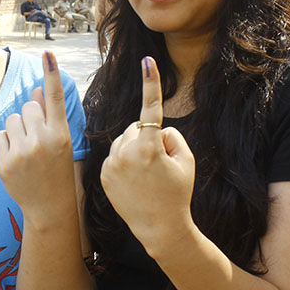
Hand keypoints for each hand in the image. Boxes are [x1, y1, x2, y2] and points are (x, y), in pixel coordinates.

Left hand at [0, 51, 75, 222]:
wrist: (50, 206)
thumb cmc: (57, 170)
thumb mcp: (60, 142)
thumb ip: (49, 116)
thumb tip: (37, 90)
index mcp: (61, 134)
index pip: (55, 98)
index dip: (51, 74)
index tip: (48, 53)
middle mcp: (43, 140)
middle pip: (28, 107)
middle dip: (30, 118)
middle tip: (38, 140)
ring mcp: (23, 152)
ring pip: (12, 119)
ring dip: (17, 129)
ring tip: (27, 150)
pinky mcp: (5, 162)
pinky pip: (0, 135)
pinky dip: (5, 142)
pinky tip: (16, 157)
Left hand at [100, 57, 195, 251]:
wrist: (160, 228)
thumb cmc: (177, 192)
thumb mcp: (186, 160)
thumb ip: (170, 135)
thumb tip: (153, 127)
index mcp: (149, 147)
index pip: (151, 108)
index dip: (151, 82)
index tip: (147, 60)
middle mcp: (126, 153)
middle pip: (136, 128)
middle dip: (146, 137)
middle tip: (158, 163)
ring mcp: (111, 164)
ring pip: (123, 141)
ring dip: (133, 149)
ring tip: (144, 175)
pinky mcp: (103, 174)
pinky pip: (114, 155)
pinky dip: (123, 161)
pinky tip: (132, 181)